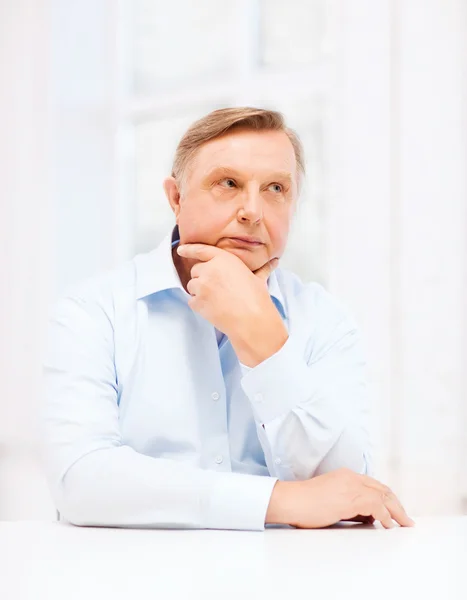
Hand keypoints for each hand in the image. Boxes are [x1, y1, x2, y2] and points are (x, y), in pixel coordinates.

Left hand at [176, 243, 287, 364]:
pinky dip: (200, 306)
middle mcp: (210, 269)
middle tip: (218, 289)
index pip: (201, 250)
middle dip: (203, 278)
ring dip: (200, 292)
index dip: (189, 249)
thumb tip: (274, 262)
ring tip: (217, 300)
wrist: (251, 320)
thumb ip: (261, 269)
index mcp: (224, 259)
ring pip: (192, 286)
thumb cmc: (257, 299)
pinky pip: (192, 301)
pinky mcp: (197, 301)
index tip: (181, 249)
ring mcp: (202, 285)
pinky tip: (214, 309)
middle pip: (195, 270)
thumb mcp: (258, 279)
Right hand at [266, 468, 414, 528]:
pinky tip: (388, 524)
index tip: (395, 511)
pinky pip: (376, 505)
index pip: (374, 485)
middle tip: (405, 519)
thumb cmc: (305, 504)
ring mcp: (351, 486)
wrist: (290, 500)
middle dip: (396, 504)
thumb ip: (350, 506)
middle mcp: (351, 477)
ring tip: (403, 523)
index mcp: (346, 475)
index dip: (387, 498)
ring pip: (383, 496)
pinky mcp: (350, 497)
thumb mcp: (332, 502)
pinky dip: (385, 515)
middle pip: (382, 489)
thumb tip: (368, 517)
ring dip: (396, 511)